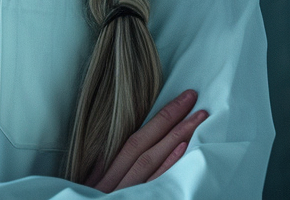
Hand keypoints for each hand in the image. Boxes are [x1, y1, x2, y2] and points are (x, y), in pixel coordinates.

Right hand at [86, 89, 208, 191]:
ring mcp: (126, 194)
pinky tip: (182, 150)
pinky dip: (167, 166)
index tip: (182, 99)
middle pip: (146, 145)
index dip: (160, 117)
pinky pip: (153, 185)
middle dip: (172, 120)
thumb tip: (128, 149)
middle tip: (194, 100)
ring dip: (176, 138)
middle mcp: (115, 182)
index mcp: (105, 173)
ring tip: (197, 119)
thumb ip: (106, 170)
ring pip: (151, 161)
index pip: (137, 138)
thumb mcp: (91, 190)